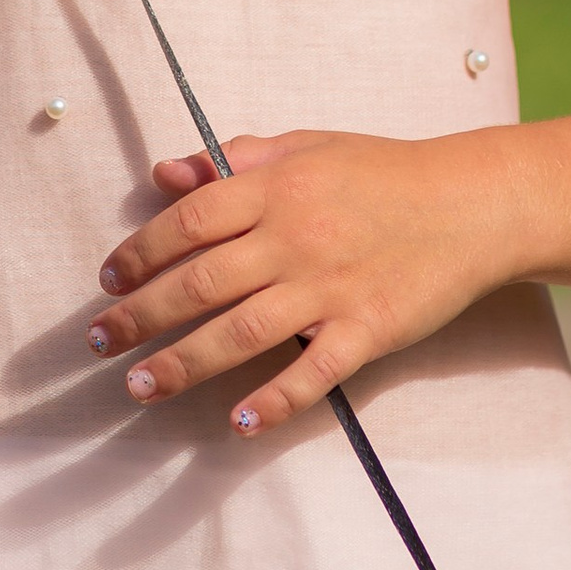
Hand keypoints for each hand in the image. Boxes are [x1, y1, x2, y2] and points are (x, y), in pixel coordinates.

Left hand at [88, 128, 525, 435]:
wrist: (470, 203)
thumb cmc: (380, 172)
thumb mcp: (305, 147)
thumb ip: (234, 160)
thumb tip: (165, 173)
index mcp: (275, 188)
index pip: (189, 222)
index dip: (140, 252)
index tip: (107, 280)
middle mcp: (295, 238)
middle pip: (201, 282)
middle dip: (142, 316)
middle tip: (100, 343)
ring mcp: (331, 288)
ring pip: (241, 331)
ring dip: (184, 363)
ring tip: (141, 387)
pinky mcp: (367, 330)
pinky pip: (314, 372)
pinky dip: (275, 400)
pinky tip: (238, 422)